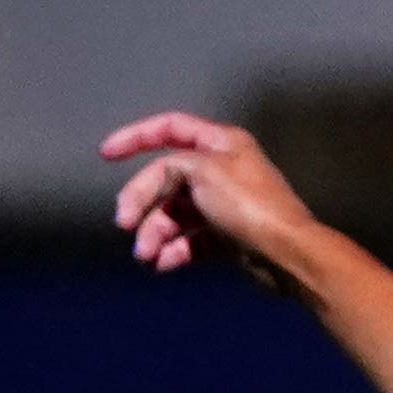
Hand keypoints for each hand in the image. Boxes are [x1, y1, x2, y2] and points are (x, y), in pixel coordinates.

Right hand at [103, 112, 321, 285]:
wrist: (286, 254)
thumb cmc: (249, 205)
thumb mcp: (202, 171)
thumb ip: (171, 166)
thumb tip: (157, 187)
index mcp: (221, 143)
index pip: (170, 128)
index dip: (135, 137)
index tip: (105, 154)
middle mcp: (222, 170)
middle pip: (166, 179)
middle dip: (141, 203)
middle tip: (123, 225)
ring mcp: (224, 205)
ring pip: (175, 214)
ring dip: (154, 234)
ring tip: (145, 256)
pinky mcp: (227, 237)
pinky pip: (190, 240)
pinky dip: (173, 251)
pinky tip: (160, 265)